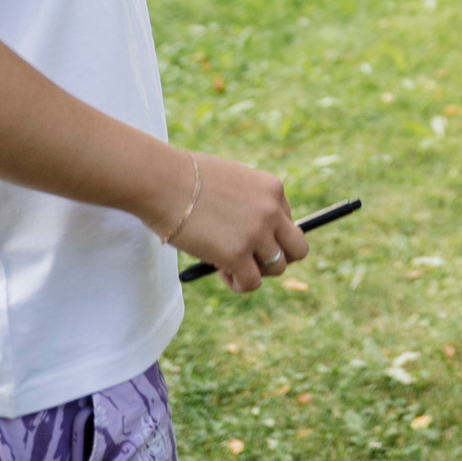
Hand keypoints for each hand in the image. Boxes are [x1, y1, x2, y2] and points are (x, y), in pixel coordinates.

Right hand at [153, 151, 304, 292]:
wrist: (163, 181)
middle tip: (251, 258)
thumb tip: (249, 233)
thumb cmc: (185, 177)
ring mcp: (257, 233)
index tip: (242, 234)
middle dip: (278, 257)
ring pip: (277, 267)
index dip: (267, 233)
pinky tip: (220, 271)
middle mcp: (272, 210)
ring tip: (228, 264)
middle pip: (298, 248)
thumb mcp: (230, 182)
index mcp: (273, 188)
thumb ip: (246, 203)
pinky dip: (238, 283)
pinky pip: (252, 282)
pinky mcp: (237, 254)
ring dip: (255, 271)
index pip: (287, 222)